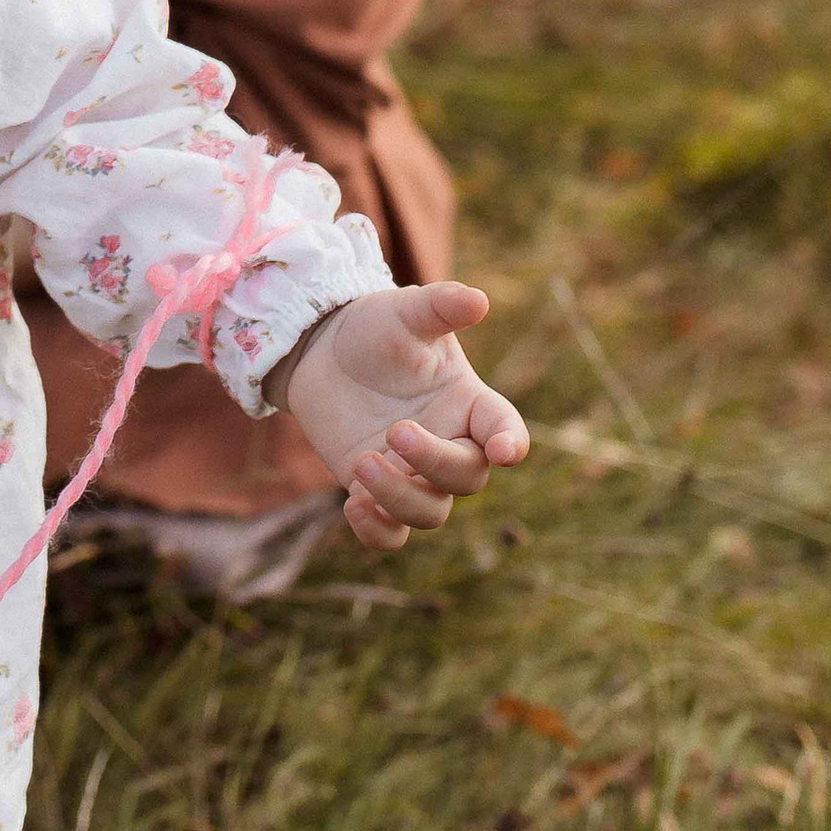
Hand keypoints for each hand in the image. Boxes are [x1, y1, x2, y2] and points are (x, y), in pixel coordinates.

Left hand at [272, 283, 530, 550]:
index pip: (504, 430)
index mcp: (469, 403)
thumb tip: (478, 298)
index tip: (504, 451)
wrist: (320, 347)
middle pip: (465, 477)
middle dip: (435, 462)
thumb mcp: (405, 312)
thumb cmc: (376, 327)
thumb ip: (440, 306)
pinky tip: (353, 505)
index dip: (510, 443)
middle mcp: (449, 444)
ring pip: (429, 512)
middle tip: (394, 431)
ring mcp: (413, 472)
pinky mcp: (375, 490)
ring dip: (399, 497)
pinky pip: (390, 532)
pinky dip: (377, 530)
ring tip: (361, 463)